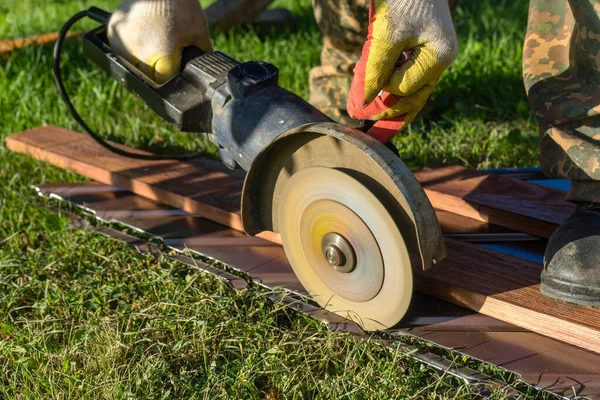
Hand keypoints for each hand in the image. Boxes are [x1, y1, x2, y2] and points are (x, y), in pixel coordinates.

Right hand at [108, 0, 211, 83]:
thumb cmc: (181, 5)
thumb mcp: (199, 32)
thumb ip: (200, 55)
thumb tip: (203, 71)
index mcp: (160, 55)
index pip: (164, 81)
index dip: (172, 75)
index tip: (176, 65)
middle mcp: (138, 52)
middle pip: (148, 76)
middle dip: (158, 69)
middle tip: (166, 51)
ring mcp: (122, 42)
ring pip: (132, 67)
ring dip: (142, 62)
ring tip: (154, 43)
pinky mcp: (113, 32)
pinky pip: (121, 52)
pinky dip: (130, 50)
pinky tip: (143, 39)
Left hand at [347, 0, 457, 141]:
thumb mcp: (386, 35)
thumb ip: (375, 70)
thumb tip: (361, 105)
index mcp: (440, 56)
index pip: (405, 87)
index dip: (381, 90)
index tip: (361, 91)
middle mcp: (442, 59)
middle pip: (414, 98)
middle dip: (388, 112)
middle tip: (364, 124)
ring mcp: (434, 55)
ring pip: (412, 90)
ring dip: (390, 102)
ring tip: (371, 121)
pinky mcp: (424, 50)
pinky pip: (409, 76)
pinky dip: (392, 86)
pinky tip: (377, 93)